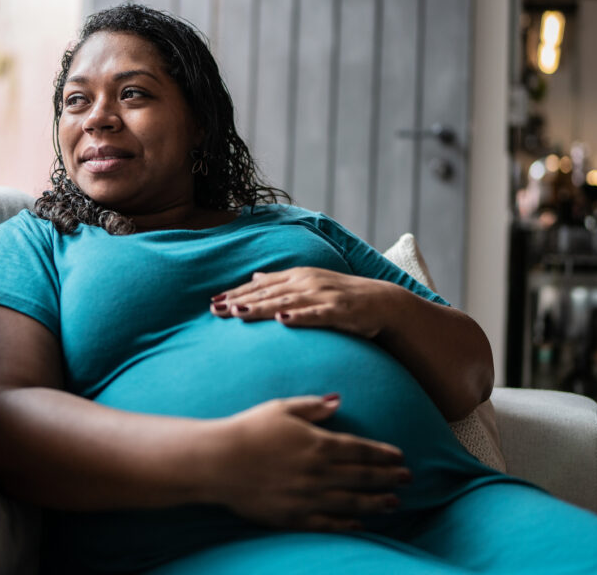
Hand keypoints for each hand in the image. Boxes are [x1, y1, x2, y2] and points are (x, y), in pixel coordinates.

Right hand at [204, 394, 410, 530]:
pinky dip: (348, 525)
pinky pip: (328, 523)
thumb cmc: (248, 429)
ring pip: (352, 502)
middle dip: (388, 477)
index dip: (383, 454)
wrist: (218, 462)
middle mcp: (318, 472)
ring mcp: (308, 497)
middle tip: (408, 479)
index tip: (400, 457)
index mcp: (318, 443)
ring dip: (376, 502)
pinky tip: (361, 524)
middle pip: (362, 476)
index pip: (360, 450)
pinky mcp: (294, 517)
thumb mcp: (282, 408)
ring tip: (394, 503)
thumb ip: (314, 407)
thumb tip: (339, 401)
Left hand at [211, 267, 398, 338]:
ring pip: (286, 302)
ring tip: (238, 313)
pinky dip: (298, 316)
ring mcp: (323, 295)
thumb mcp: (310, 283)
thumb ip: (282, 282)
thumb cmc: (343, 296)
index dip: (236, 293)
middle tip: (215, 309)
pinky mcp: (339, 310)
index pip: (261, 285)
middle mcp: (308, 282)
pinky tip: (282, 320)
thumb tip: (255, 277)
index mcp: (299, 275)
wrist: (383, 303)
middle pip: (268, 292)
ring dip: (261, 307)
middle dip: (240, 300)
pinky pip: (315, 314)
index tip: (213, 301)